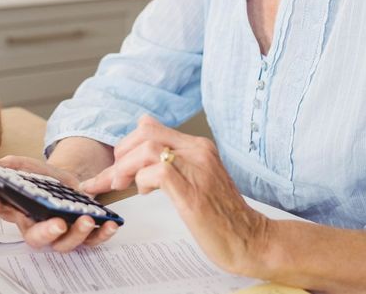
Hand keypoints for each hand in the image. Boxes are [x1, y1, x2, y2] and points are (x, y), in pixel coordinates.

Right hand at [0, 154, 120, 251]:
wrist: (68, 182)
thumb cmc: (40, 179)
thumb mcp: (19, 166)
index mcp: (16, 210)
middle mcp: (35, 226)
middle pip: (34, 238)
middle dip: (46, 233)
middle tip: (56, 224)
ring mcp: (59, 233)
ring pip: (64, 244)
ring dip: (76, 234)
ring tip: (85, 219)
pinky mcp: (83, 233)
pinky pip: (92, 242)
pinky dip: (101, 235)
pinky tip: (109, 224)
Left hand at [80, 115, 269, 275]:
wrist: (250, 240)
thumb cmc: (220, 215)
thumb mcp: (196, 178)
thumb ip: (172, 164)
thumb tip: (138, 158)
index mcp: (197, 146)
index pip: (150, 126)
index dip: (126, 143)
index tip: (117, 164)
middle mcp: (198, 151)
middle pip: (144, 132)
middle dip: (121, 153)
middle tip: (116, 177)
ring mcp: (197, 169)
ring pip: (147, 148)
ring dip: (125, 167)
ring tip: (122, 185)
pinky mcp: (193, 192)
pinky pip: (157, 172)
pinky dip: (141, 180)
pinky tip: (145, 192)